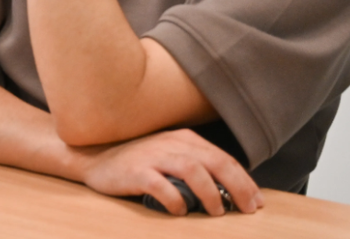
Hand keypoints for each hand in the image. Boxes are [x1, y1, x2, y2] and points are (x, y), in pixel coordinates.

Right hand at [72, 128, 263, 215]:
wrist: (93, 157)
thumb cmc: (136, 161)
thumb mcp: (169, 156)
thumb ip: (195, 166)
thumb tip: (228, 192)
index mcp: (183, 139)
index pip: (222, 158)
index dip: (244, 181)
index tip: (257, 202)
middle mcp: (171, 143)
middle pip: (214, 162)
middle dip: (237, 186)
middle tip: (247, 209)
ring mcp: (152, 156)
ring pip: (192, 170)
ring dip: (209, 192)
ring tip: (216, 211)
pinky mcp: (134, 171)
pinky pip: (160, 185)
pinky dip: (174, 199)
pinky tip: (179, 210)